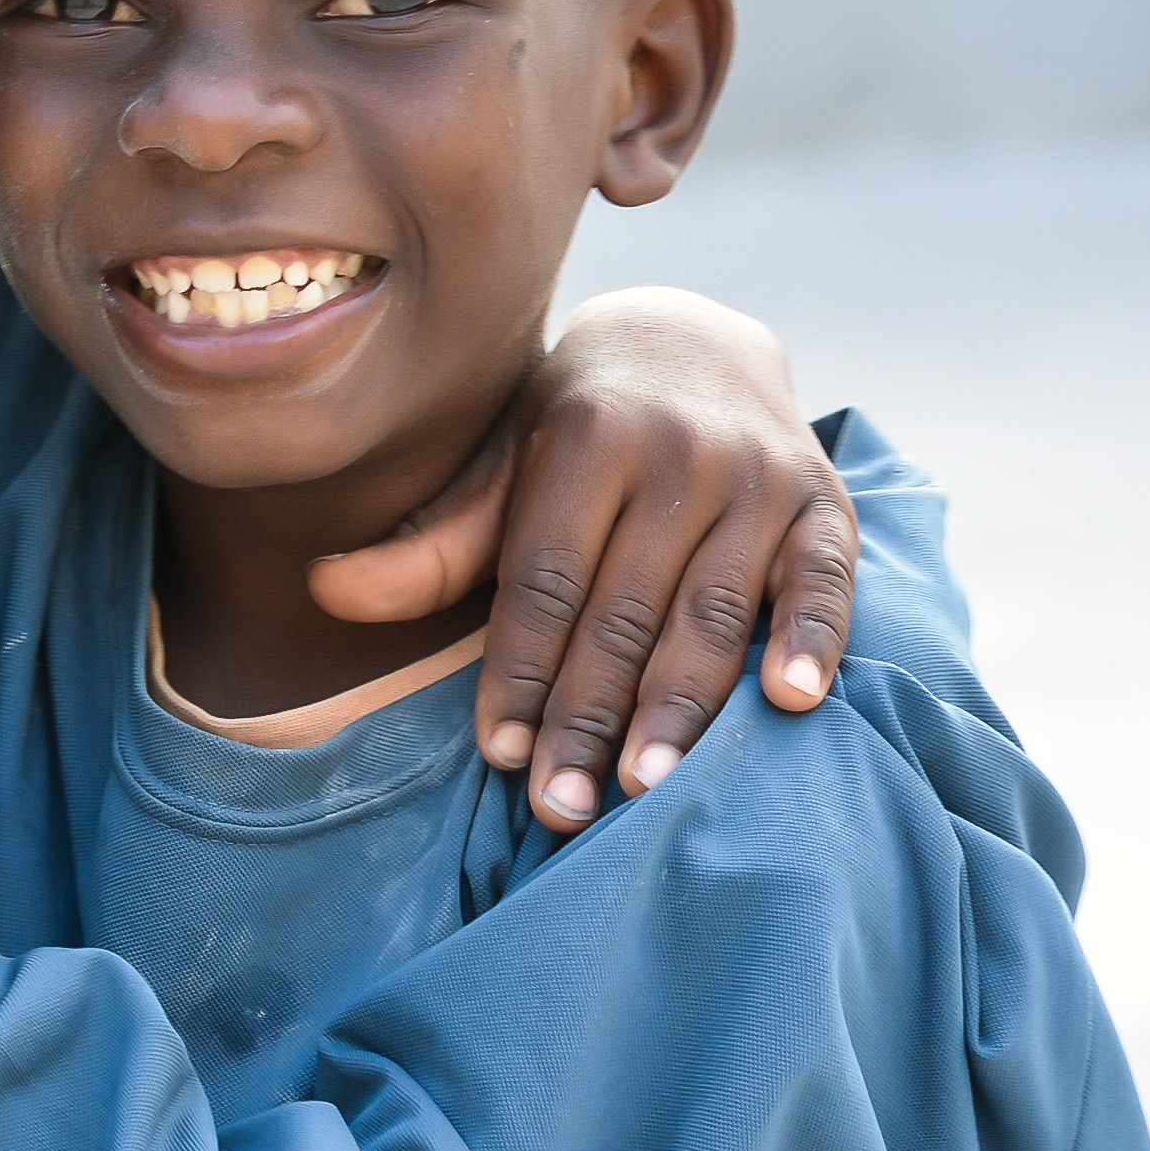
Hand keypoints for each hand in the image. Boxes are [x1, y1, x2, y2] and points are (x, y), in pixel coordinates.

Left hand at [308, 286, 856, 832]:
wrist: (693, 341)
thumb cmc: (576, 431)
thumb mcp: (501, 469)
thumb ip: (430, 544)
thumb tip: (323, 591)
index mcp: (585, 441)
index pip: (544, 580)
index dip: (521, 670)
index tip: (500, 753)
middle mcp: (679, 454)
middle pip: (623, 610)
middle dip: (589, 717)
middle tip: (563, 809)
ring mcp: (761, 479)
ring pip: (714, 612)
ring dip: (681, 708)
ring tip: (646, 789)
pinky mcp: (826, 505)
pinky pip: (826, 581)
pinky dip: (813, 639)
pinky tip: (791, 702)